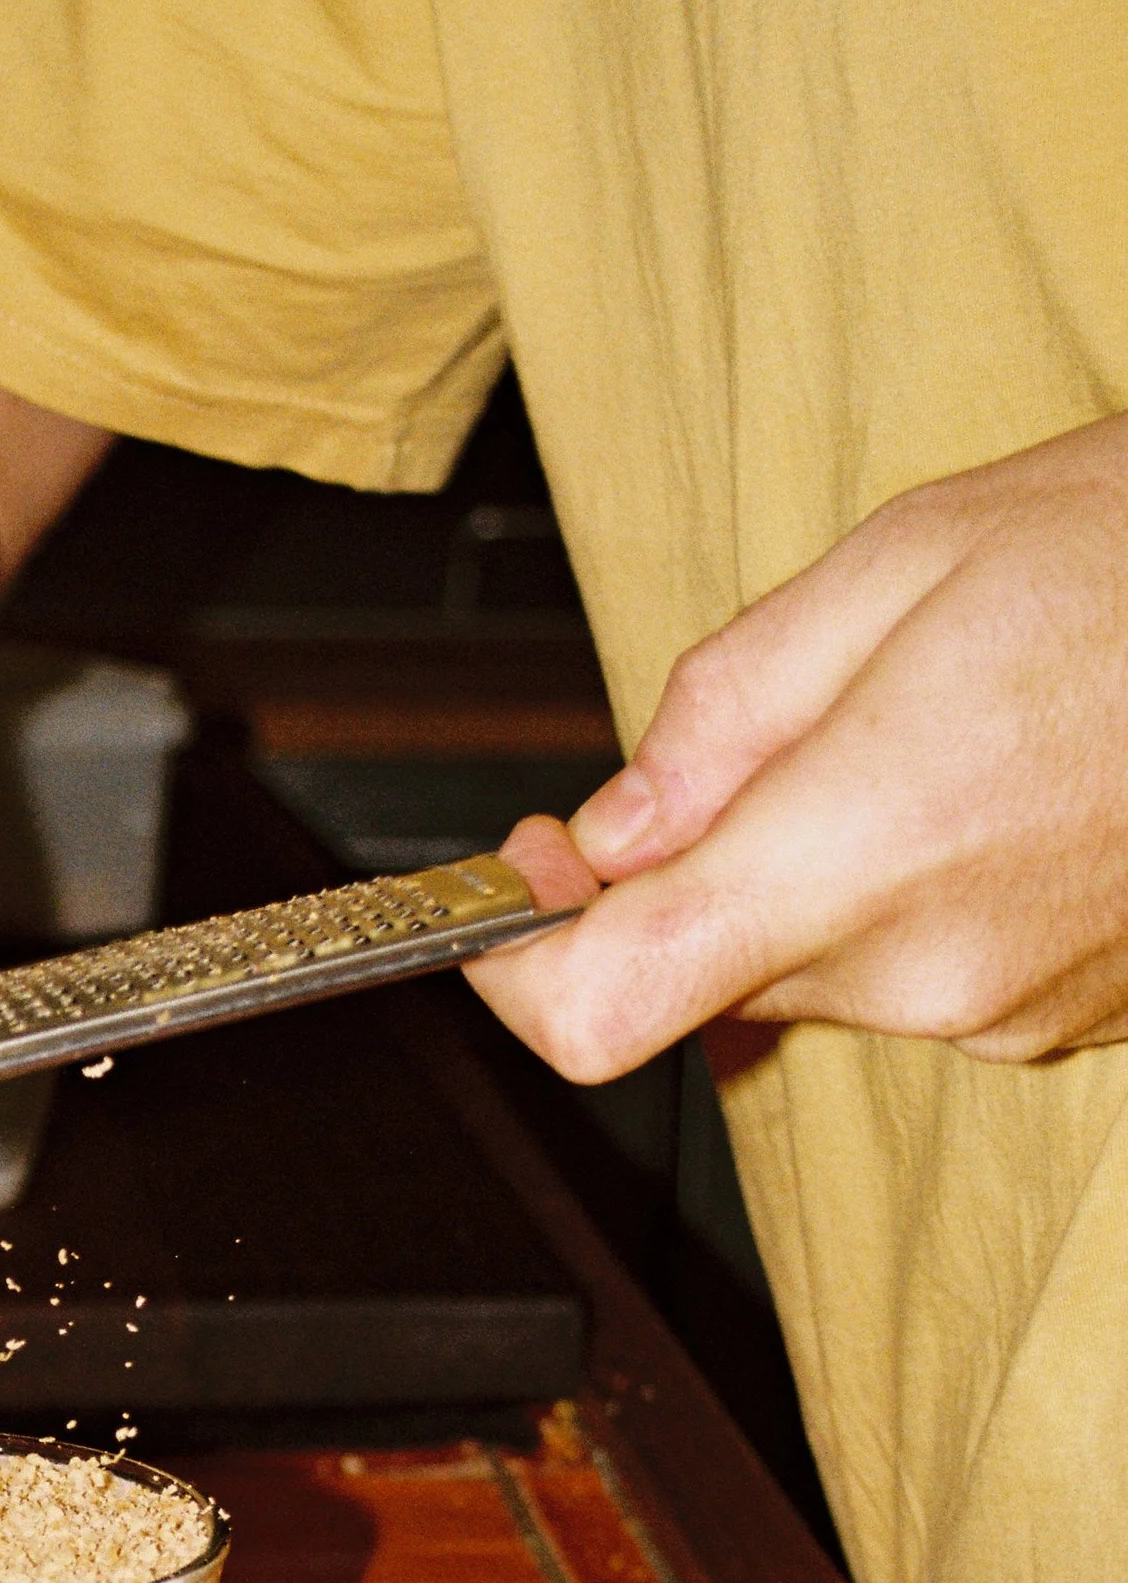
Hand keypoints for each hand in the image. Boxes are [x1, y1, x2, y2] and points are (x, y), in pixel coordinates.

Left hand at [471, 414, 1127, 1080]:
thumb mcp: (900, 561)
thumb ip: (722, 713)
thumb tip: (616, 827)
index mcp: (863, 849)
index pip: (601, 1011)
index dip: (518, 965)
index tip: (519, 885)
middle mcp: (928, 970)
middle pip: (710, 974)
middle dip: (701, 867)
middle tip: (773, 731)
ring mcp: (1006, 1012)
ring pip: (820, 968)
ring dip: (821, 868)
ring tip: (935, 726)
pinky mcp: (1065, 1021)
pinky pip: (924, 970)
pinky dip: (917, 888)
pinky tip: (1002, 780)